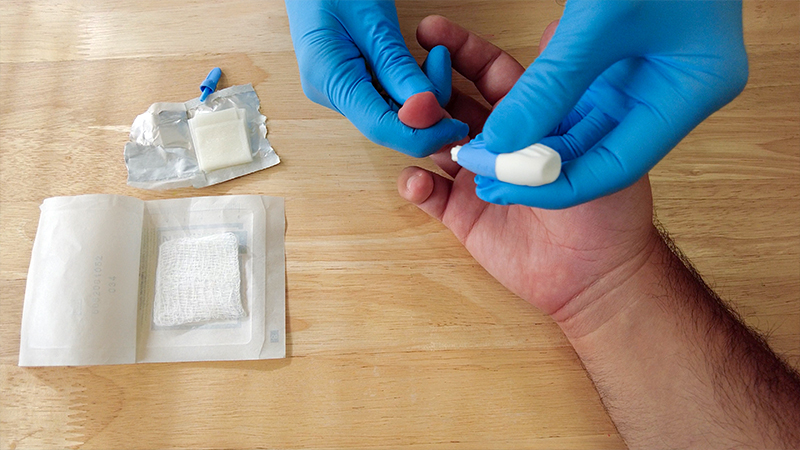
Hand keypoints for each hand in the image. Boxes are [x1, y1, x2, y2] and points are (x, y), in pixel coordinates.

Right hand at [285, 0, 467, 156]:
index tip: (456, 127)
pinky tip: (423, 63)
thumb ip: (398, 67)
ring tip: (435, 57)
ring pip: (392, 110)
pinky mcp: (350, 82)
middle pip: (389, 122)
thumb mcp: (371, 21)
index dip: (422, 135)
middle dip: (426, 106)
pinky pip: (387, 96)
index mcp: (329, 79)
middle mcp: (331, 93)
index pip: (380, 128)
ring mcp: (339, 90)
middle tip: (443, 66)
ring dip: (421, 92)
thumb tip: (427, 107)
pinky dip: (410, 85)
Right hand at [398, 16, 657, 317]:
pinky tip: (417, 180)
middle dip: (428, 88)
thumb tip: (555, 27)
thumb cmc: (610, 210)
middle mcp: (498, 144)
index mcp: (529, 119)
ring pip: (434, 144)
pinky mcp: (462, 216)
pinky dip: (415, 185)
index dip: (460, 50)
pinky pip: (428, 195)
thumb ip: (562, 92)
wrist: (600, 276)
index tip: (430, 31)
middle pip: (452, 104)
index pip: (489, 72)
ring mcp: (476, 179)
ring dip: (418, 132)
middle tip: (410, 82)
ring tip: (411, 126)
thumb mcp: (592, 142)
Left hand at [474, 1, 747, 207]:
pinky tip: (499, 111)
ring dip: (529, 134)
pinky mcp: (620, 59)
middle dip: (534, 162)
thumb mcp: (601, 20)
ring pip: (579, 125)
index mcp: (690, 91)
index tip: (501, 187)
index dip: (554, 186)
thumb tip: (500, 139)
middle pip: (596, 150)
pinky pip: (573, 96)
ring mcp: (646, 76)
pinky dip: (536, 105)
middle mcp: (669, 92)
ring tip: (479, 143)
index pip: (617, 166)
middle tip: (481, 167)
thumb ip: (552, 82)